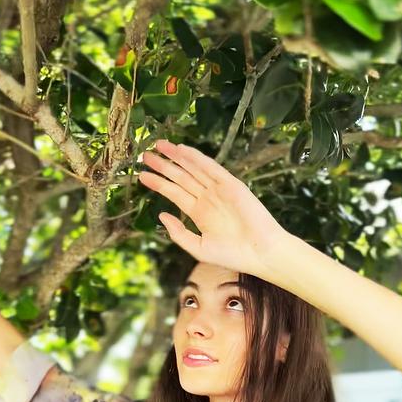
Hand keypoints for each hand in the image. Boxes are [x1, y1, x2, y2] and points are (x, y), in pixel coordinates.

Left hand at [138, 140, 288, 278]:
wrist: (259, 253)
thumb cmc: (232, 255)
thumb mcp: (198, 248)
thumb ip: (178, 233)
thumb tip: (161, 215)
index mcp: (198, 212)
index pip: (174, 193)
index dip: (158, 183)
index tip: (142, 175)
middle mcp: (207, 198)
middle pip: (180, 177)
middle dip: (163, 166)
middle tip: (145, 155)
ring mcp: (218, 190)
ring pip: (192, 169)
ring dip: (176, 157)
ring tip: (159, 146)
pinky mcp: (231, 185)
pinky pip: (210, 168)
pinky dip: (196, 158)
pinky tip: (181, 150)